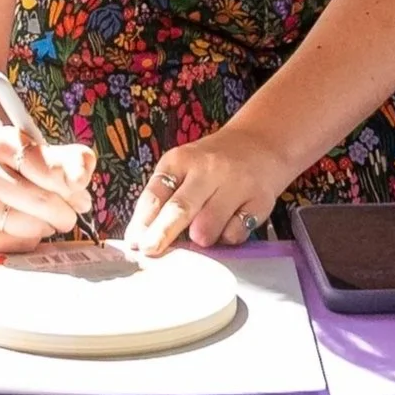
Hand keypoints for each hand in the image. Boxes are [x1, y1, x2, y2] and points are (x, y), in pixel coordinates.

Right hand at [0, 123, 96, 254]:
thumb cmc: (11, 161)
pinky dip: (33, 240)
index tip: (80, 185)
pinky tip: (28, 227)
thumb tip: (79, 181)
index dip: (72, 179)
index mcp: (0, 145)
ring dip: (50, 225)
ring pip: (33, 227)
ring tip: (48, 216)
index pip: (47, 168)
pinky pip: (20, 246)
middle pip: (43, 201)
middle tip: (75, 207)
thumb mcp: (37, 148)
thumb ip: (68, 159)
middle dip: (67, 208)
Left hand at [124, 121, 291, 256]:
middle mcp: (207, 169)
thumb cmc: (212, 163)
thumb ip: (163, 199)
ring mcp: (235, 184)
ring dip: (198, 239)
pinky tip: (229, 225)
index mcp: (180, 160)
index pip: (155, 194)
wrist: (260, 143)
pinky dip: (227, 238)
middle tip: (150, 252)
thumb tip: (139, 239)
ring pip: (207, 227)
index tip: (134, 244)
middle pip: (180, 209)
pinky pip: (235, 233)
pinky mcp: (260, 200)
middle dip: (161, 235)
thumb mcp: (183, 168)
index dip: (141, 223)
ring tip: (201, 234)